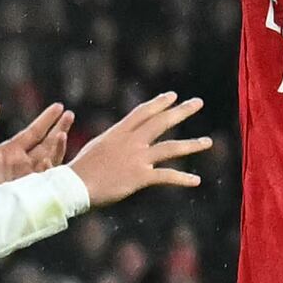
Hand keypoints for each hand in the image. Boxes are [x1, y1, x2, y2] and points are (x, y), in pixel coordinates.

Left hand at [0, 101, 72, 195]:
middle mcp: (22, 164)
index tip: (60, 106)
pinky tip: (48, 157)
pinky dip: (47, 168)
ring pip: (49, 159)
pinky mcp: (25, 190)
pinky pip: (42, 178)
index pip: (34, 132)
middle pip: (47, 144)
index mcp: (11, 151)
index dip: (47, 119)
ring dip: (57, 147)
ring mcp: (25, 177)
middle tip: (70, 114)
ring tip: (61, 134)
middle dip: (60, 129)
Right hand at [64, 92, 209, 208]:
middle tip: (198, 102)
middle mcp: (130, 141)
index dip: (159, 103)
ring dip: (192, 145)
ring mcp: (136, 158)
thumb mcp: (97, 148)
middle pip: (161, 122)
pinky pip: (166, 176)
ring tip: (208, 142)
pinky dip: (182, 179)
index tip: (172, 95)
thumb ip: (112, 142)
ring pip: (170, 147)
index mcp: (118, 133)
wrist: (74, 186)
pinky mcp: (139, 177)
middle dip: (181, 111)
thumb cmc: (79, 170)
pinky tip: (196, 180)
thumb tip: (119, 140)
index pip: (143, 112)